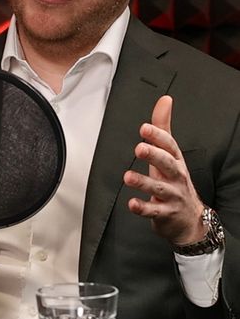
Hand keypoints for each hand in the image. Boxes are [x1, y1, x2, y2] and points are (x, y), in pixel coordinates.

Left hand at [123, 95, 205, 244]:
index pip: (170, 146)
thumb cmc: (175, 181)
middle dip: (154, 156)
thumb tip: (165, 99)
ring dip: (143, 182)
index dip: (158, 136)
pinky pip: (154, 211)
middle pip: (168, 165)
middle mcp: (176, 177)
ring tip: (128, 177)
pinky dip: (143, 208)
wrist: (189, 219)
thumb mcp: (170, 154)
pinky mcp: (165, 213)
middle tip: (139, 148)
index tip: (144, 127)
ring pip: (159, 188)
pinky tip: (132, 203)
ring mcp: (172, 196)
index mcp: (176, 161)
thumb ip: (163, 128)